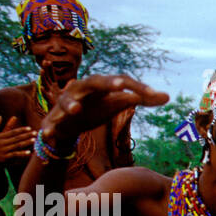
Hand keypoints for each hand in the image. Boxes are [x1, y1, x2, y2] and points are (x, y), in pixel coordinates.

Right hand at [0, 116, 35, 166]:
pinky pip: (14, 155)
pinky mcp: (3, 158)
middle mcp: (1, 142)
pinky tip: (28, 153)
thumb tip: (0, 117)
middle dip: (27, 135)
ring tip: (34, 140)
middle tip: (36, 133)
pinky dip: (21, 154)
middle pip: (17, 138)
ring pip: (17, 145)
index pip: (12, 131)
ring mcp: (2, 150)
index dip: (21, 130)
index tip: (29, 128)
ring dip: (26, 143)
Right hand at [43, 74, 167, 143]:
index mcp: (100, 85)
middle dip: (105, 84)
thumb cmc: (94, 109)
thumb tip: (167, 96)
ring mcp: (65, 103)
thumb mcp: (117, 104)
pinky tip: (48, 133)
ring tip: (76, 110)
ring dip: (71, 105)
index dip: (136, 86)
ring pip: (67, 101)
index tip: (153, 95)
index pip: (120, 81)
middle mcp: (82, 89)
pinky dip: (49, 127)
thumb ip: (140, 99)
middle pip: (93, 82)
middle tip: (119, 86)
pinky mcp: (53, 119)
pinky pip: (51, 122)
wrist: (66, 123)